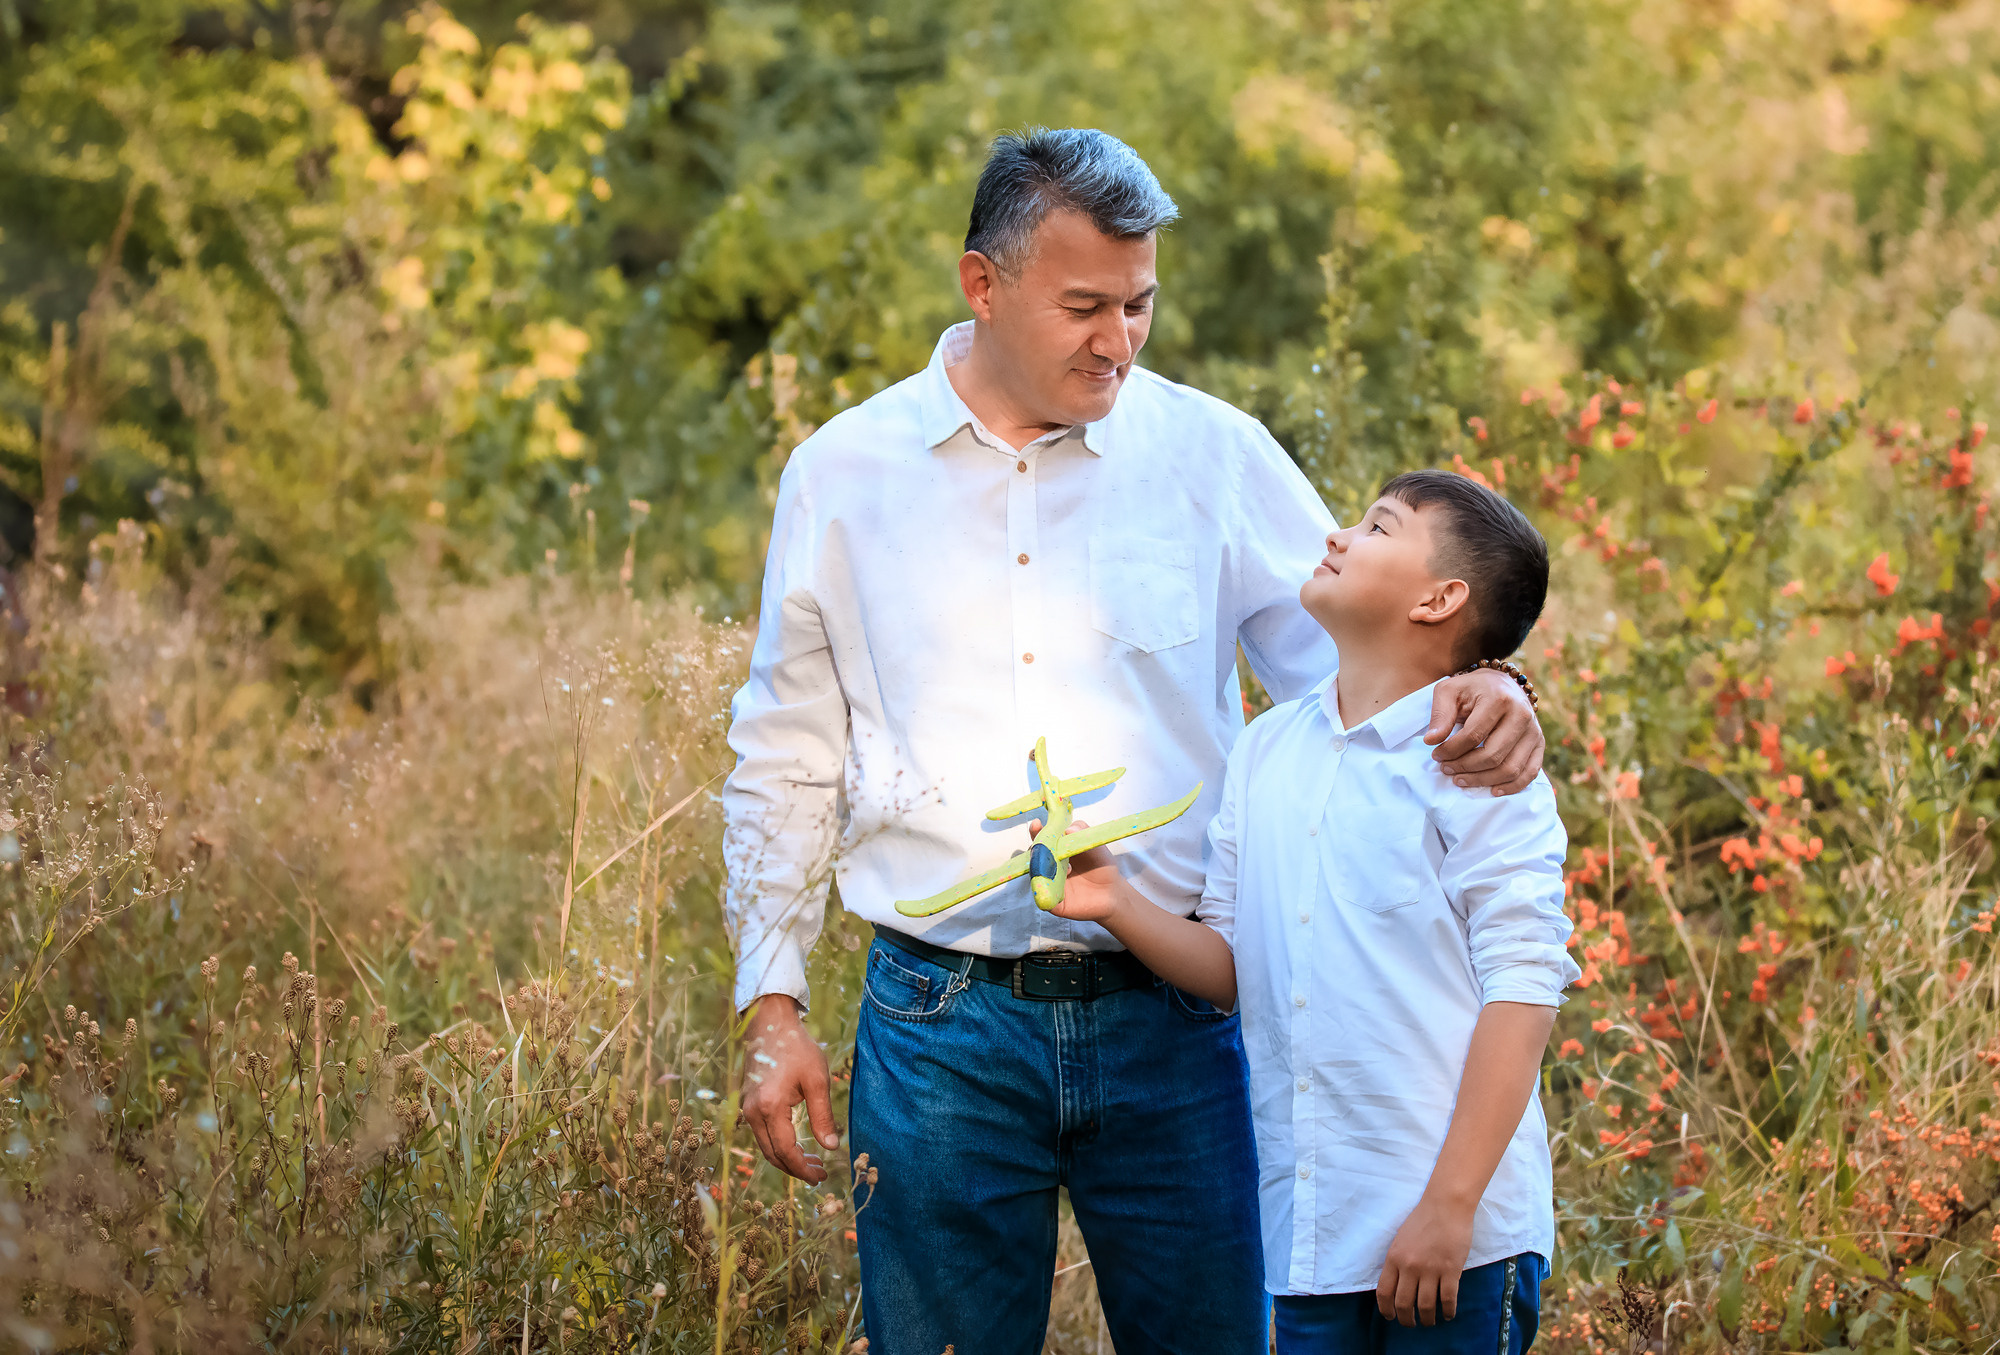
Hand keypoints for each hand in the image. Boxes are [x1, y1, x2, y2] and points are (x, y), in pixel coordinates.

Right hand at [738, 994, 838, 1183]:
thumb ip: (822, 1115)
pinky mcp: (748, 1104)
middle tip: (820, 1173)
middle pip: (772, 1155)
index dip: (803, 1169)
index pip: (785, 1152)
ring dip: (787, 1158)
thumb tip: (831, 1148)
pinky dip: (778, 1145)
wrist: (770, 1024)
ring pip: (765, 1147)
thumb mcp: (817, 1080)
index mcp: (770, 1107)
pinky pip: (762, 1134)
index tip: (821, 1176)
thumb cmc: (797, 1048)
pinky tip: (797, 1144)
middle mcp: (753, 1112)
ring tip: (813, 1161)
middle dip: (796, 1169)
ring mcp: (747, 1108)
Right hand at [1030, 819, 1121, 923]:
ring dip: (1047, 867)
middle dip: (1037, 847)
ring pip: (1036, 874)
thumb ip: (1083, 833)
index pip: (1042, 838)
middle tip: (1044, 843)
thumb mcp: (1095, 844)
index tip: (1037, 823)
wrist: (1112, 892)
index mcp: (1056, 849)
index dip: (1037, 831)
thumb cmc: (1101, 866)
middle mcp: (1049, 865)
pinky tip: (1064, 883)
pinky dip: (1047, 888)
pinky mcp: (1052, 901)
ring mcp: (1048, 883)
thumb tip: (1068, 829)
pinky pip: (1043, 895)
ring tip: (1069, 868)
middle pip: (1034, 855)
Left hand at [1376, 1194, 1476, 1326]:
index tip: (1391, 1317)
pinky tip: (1448, 1314)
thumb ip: (1397, 1261)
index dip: (1386, 1309)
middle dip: (1406, 1320)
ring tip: (1430, 1322)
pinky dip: (1447, 1311)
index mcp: (1394, 1258)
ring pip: (1425, 1306)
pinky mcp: (1450, 1270)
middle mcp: (1409, 1266)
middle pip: (1403, 1304)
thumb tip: (1396, 1284)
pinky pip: (1447, 1299)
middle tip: (1411, 1324)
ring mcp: (1430, 1270)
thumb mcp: (1400, 1239)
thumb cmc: (1423, 1220)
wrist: (1446, 1206)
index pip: (1384, 1292)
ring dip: (1427, 1319)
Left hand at [1426, 668, 1544, 794]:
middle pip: (1492, 755)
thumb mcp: (1449, 692)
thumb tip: (1431, 741)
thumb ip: (1440, 715)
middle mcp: (1522, 715)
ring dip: (1483, 780)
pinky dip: (1512, 786)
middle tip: (1446, 769)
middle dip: (1465, 767)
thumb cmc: (1471, 689)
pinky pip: (1530, 772)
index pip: (1473, 735)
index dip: (1451, 750)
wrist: (1502, 683)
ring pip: (1510, 768)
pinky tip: (1492, 789)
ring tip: (1461, 779)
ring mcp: (1534, 730)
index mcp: (1499, 699)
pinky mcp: (1540, 743)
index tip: (1436, 755)